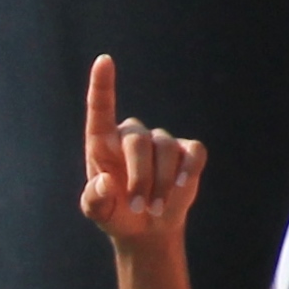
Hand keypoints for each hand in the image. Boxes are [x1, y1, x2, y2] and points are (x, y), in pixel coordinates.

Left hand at [70, 53, 209, 251]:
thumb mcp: (99, 212)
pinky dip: (188, 171)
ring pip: (165, 150)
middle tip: (138, 208)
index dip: (102, 84)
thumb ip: (95, 200)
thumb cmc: (116, 212)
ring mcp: (160, 142)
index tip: (103, 60)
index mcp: (102, 142)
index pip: (100, 107)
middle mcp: (132, 135)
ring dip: (162, 184)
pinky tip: (182, 187)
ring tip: (155, 209)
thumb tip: (105, 181)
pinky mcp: (185, 152)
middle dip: (140, 178)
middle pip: (138, 143)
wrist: (147, 227)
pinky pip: (193, 153)